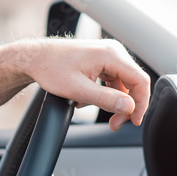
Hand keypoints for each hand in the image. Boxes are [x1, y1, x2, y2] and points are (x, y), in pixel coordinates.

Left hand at [23, 38, 150, 130]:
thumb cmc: (51, 69)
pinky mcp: (100, 60)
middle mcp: (112, 51)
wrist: (35, 59)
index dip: (141, 103)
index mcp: (111, 54)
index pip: (140, 80)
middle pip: (133, 82)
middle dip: (126, 106)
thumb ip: (105, 99)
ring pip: (122, 83)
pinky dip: (105, 94)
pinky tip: (89, 101)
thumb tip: (129, 107)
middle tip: (115, 124)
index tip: (134, 121)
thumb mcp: (77, 90)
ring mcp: (107, 55)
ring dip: (115, 102)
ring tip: (101, 115)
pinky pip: (112, 80)